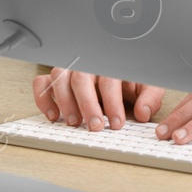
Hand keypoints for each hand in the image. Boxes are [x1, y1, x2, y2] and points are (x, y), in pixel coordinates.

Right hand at [32, 68, 165, 130]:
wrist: (120, 71)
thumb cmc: (130, 80)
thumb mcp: (146, 85)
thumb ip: (149, 97)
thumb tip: (143, 112)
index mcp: (112, 64)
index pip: (108, 80)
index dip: (112, 103)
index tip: (116, 123)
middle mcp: (89, 65)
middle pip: (81, 79)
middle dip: (88, 105)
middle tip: (95, 126)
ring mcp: (71, 70)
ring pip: (60, 78)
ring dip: (65, 101)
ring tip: (74, 122)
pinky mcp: (57, 79)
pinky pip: (42, 82)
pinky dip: (44, 98)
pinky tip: (53, 115)